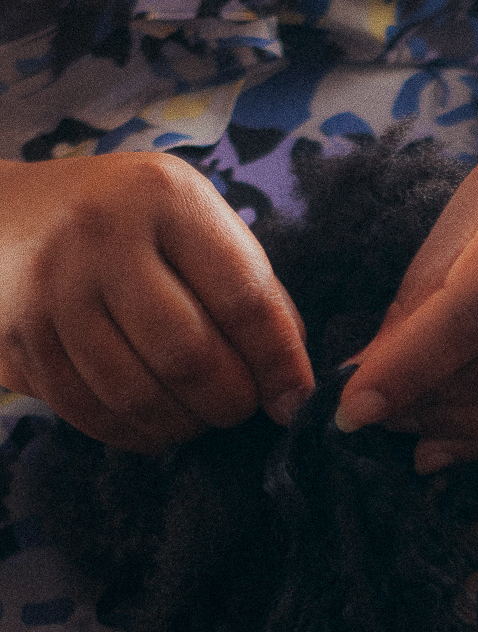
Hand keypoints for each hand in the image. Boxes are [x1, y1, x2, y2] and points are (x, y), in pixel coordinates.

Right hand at [0, 153, 313, 451]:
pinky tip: (155, 421)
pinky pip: (94, 416)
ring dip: (185, 425)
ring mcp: (52, 290)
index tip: (294, 401)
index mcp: (163, 197)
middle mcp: (100, 236)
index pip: (243, 300)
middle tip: (240, 407)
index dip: (279, 364)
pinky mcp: (19, 340)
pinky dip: (138, 434)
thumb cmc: (131, 227)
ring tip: (199, 414)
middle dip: (231, 402)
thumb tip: (293, 387)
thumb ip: (251, 293)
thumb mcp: (194, 225)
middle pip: (190, 359)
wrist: (7, 215)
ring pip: (141, 398)